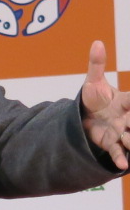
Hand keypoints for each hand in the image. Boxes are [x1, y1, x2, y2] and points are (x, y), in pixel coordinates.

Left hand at [81, 41, 129, 169]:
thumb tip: (97, 42)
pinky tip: (123, 166)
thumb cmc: (94, 98)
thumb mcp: (93, 82)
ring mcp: (120, 132)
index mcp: (125, 101)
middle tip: (128, 122)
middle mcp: (126, 118)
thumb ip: (96, 64)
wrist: (84, 117)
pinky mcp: (110, 143)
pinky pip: (118, 152)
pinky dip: (121, 158)